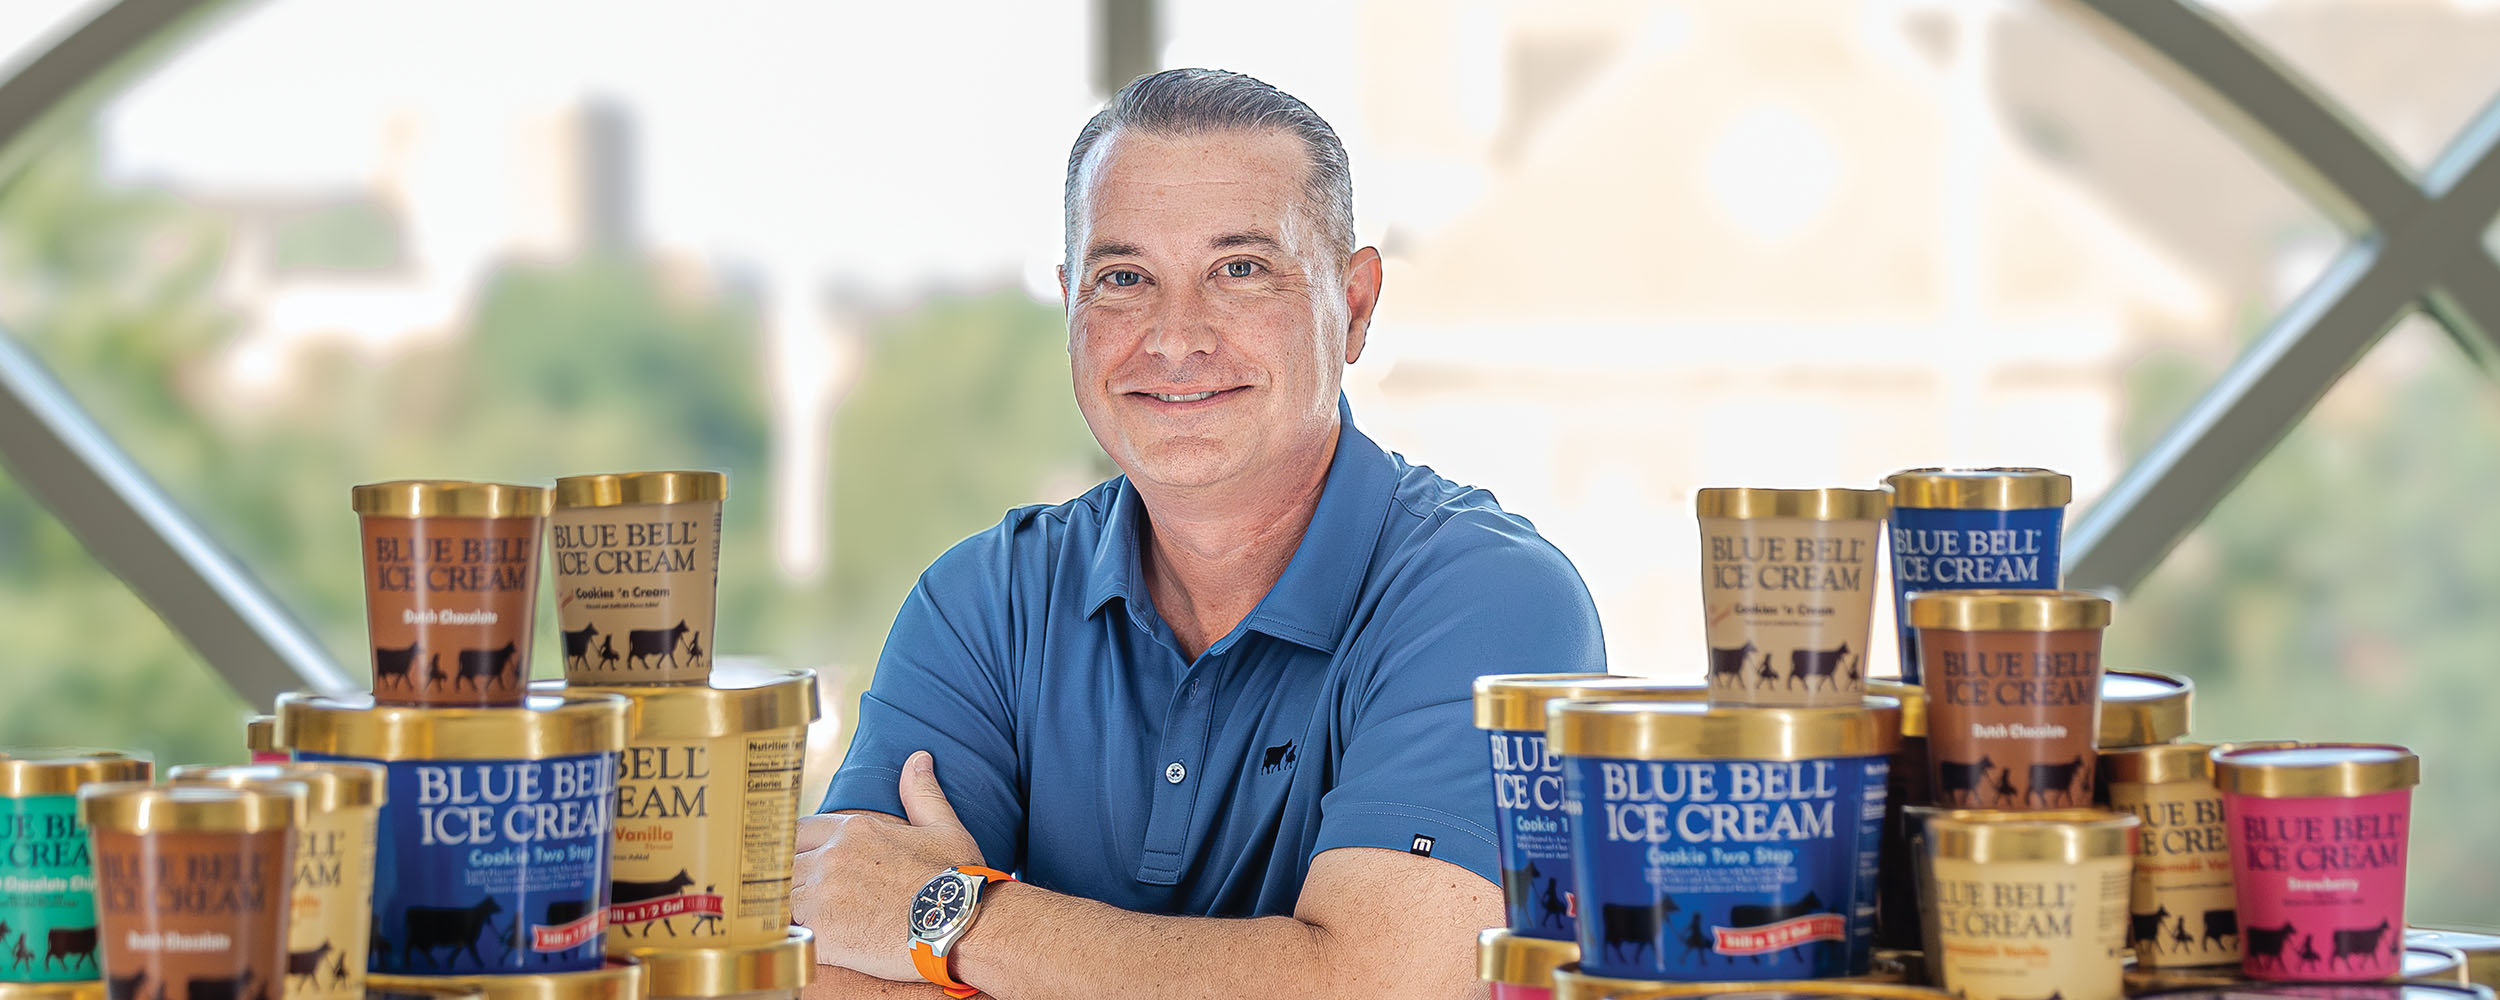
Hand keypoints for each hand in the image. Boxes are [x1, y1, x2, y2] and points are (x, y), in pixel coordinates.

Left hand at [792, 751, 985, 982]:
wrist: (967, 927)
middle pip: (783, 865)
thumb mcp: (944, 829)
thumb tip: (918, 760)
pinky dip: (795, 938)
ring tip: (808, 922)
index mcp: (855, 830)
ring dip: (791, 910)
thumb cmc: (958, 880)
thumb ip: (922, 794)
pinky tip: (808, 943)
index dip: (796, 849)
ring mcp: (824, 896)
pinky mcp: (824, 934)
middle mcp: (833, 858)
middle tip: (804, 898)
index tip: (803, 865)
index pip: (798, 832)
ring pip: (780, 899)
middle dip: (789, 880)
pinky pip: (790, 934)